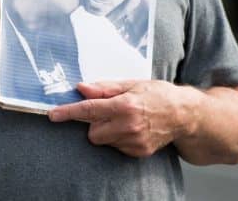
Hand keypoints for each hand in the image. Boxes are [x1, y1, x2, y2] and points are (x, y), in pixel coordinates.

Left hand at [48, 80, 196, 157]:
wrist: (184, 114)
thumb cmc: (157, 94)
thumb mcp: (131, 84)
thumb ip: (103, 88)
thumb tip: (81, 88)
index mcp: (125, 105)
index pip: (89, 110)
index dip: (68, 112)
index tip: (53, 115)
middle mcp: (129, 125)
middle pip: (92, 132)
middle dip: (93, 123)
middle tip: (107, 112)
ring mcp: (135, 141)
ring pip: (103, 140)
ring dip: (106, 131)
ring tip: (124, 119)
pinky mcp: (139, 152)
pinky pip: (116, 147)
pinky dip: (117, 138)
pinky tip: (132, 129)